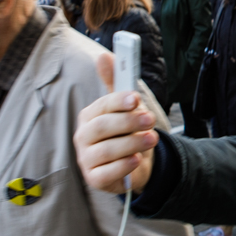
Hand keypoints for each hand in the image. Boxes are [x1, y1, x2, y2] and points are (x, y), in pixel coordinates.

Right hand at [74, 53, 157, 193]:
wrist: (135, 163)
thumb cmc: (127, 132)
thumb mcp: (125, 107)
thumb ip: (117, 83)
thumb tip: (104, 56)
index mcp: (89, 116)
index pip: (101, 107)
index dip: (117, 101)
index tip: (135, 99)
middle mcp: (83, 137)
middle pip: (102, 128)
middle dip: (128, 122)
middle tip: (150, 120)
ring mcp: (86, 159)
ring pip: (106, 151)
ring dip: (132, 143)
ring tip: (152, 139)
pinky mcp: (94, 179)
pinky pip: (106, 173)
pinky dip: (123, 166)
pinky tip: (137, 160)